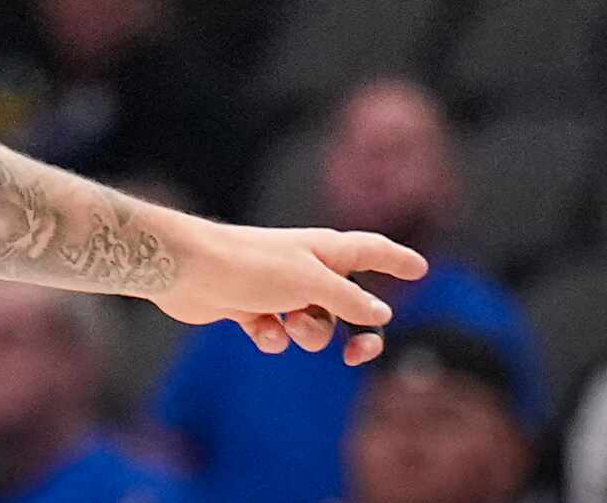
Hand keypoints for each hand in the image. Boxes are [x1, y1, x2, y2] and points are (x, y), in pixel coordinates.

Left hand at [162, 219, 426, 363]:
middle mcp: (305, 267)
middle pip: (348, 303)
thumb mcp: (310, 282)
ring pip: (314, 325)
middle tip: (359, 355)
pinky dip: (271, 337)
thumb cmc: (250, 265)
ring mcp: (279, 289)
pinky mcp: (251, 309)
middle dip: (355, 331)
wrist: (186, 270)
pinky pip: (278, 335)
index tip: (420, 269)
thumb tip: (381, 315)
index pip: (371, 251)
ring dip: (307, 334)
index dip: (397, 260)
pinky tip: (255, 327)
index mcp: (325, 250)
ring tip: (286, 322)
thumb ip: (349, 301)